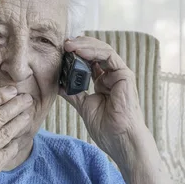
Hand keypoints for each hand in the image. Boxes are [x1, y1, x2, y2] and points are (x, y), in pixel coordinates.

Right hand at [0, 87, 32, 183]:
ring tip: (28, 113)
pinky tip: (20, 138)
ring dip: (19, 121)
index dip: (0, 96)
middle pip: (1, 114)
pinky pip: (8, 151)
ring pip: (8, 130)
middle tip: (27, 98)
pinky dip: (15, 143)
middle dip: (16, 105)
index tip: (11, 90)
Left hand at [59, 37, 149, 163]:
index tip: (61, 52)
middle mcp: (111, 76)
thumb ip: (74, 94)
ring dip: (84, 45)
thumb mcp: (84, 106)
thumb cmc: (106, 128)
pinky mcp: (124, 75)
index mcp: (103, 83)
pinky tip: (80, 51)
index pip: (90, 61)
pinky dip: (94, 51)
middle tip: (63, 44)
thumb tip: (59, 84)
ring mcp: (119, 75)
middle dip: (79, 46)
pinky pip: (109, 56)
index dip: (76, 54)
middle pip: (96, 53)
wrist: (119, 139)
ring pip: (102, 50)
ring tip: (69, 45)